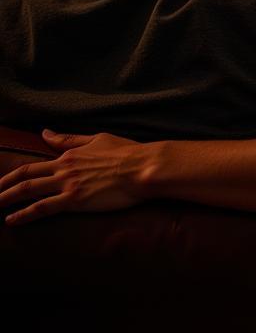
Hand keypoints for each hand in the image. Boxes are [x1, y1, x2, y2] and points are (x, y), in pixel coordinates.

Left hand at [0, 130, 147, 225]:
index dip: (13, 174)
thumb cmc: (127, 152)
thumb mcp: (98, 139)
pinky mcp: (74, 200)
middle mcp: (64, 167)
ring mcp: (67, 184)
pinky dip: (23, 214)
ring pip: (27, 191)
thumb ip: (69, 139)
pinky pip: (42, 208)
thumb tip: (45, 132)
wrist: (144, 166)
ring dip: (5, 199)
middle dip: (1, 187)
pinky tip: (10, 220)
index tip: (1, 183)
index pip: (35, 163)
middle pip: (24, 176)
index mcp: (70, 154)